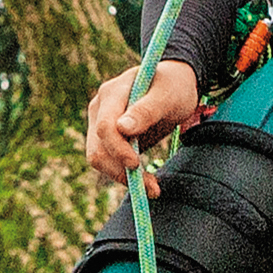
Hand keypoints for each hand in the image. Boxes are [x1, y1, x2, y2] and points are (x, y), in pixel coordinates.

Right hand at [88, 61, 205, 187]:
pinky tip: (147, 181)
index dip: (118, 149)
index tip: (137, 165)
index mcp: (112, 93)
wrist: (175, 85)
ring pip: (100, 158)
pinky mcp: (109, 138)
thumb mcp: (167, 95)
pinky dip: (126, 174)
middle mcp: (100, 108)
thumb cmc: (173, 86)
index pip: (105, 127)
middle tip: (152, 187)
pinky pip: (110, 161)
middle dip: (120, 170)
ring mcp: (101, 123)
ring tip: (152, 187)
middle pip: (97, 147)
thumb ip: (146, 110)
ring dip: (123, 177)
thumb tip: (122, 129)